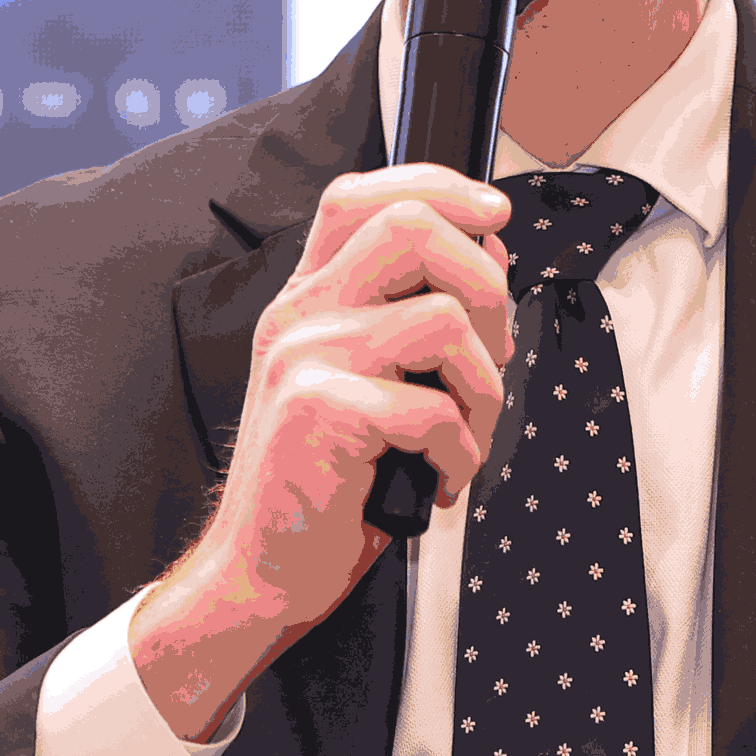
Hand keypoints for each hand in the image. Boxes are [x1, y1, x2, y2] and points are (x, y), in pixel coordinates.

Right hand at [131, 166, 514, 738]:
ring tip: (466, 437)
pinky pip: (434, 408)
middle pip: (410, 228)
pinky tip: (440, 480)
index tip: (494, 216)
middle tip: (488, 358)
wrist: (261, 569)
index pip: (360, 196)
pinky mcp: (321, 411)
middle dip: (485, 286)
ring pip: (443, 319)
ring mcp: (305, 358)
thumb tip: (488, 258)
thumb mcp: (364, 385)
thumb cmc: (322, 485)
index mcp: (307, 300)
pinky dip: (461, 453)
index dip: (438, 186)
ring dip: (485, 390)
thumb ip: (409, 320)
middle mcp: (299, 315)